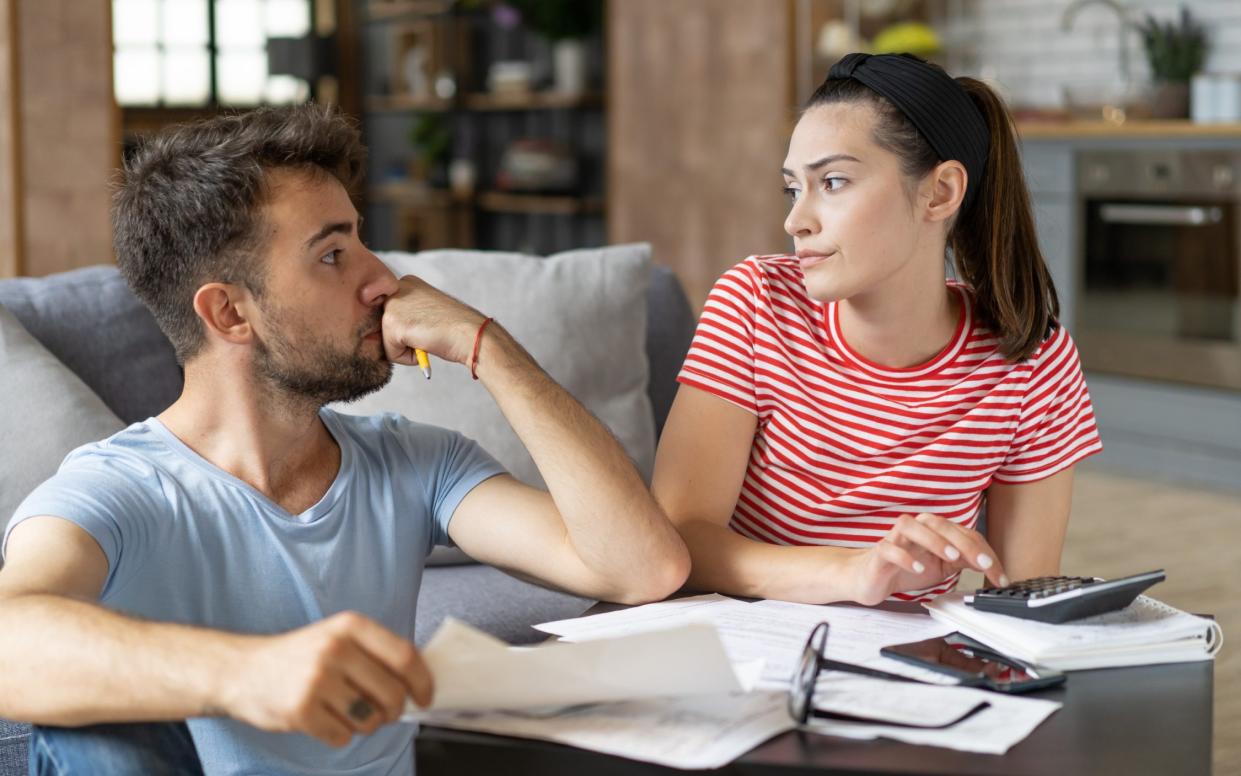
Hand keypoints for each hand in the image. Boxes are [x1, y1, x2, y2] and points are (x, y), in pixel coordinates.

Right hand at [217, 612, 432, 747]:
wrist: (241, 670)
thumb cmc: (298, 657)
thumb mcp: (337, 638)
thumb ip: (375, 654)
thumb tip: (417, 685)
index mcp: (350, 626)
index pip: (405, 656)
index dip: (423, 682)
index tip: (426, 698)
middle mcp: (335, 649)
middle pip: (392, 693)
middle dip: (395, 712)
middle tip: (384, 714)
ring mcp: (316, 680)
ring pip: (370, 720)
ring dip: (365, 725)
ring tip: (346, 712)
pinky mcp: (300, 710)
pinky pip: (342, 737)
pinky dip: (338, 735)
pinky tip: (323, 720)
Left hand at [380, 275, 485, 367]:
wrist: (472, 333)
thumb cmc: (456, 328)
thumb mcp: (426, 313)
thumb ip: (406, 317)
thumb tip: (373, 337)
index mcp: (406, 282)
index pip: (392, 315)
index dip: (410, 328)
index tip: (429, 324)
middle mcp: (396, 288)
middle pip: (385, 327)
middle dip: (404, 338)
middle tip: (430, 331)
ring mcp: (392, 305)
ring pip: (386, 341)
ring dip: (407, 348)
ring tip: (429, 337)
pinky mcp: (392, 324)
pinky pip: (391, 354)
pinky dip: (408, 357)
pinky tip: (427, 344)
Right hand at [848, 514, 1007, 605]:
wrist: (869, 577)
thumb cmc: (904, 568)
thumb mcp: (942, 567)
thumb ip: (963, 561)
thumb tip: (991, 564)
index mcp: (933, 530)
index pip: (963, 534)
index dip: (984, 553)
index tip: (999, 575)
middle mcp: (915, 528)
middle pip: (940, 524)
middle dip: (964, 543)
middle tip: (982, 564)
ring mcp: (895, 538)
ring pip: (911, 526)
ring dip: (934, 540)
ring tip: (951, 557)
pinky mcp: (879, 552)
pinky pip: (889, 548)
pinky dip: (904, 556)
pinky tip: (917, 568)